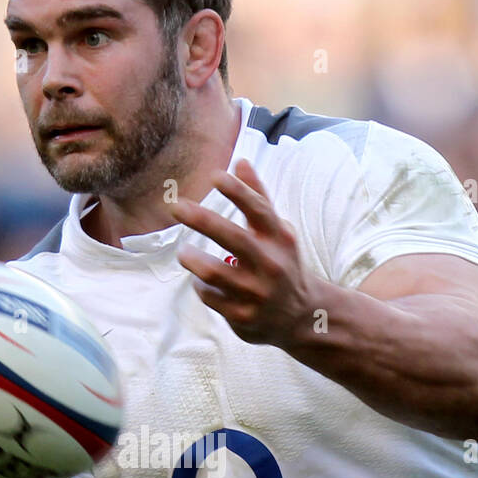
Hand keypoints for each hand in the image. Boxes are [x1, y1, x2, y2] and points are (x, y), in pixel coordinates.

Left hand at [170, 158, 319, 347]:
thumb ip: (258, 198)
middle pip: (233, 238)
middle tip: (176, 207)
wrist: (302, 316)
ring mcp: (256, 292)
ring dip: (193, 260)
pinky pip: (210, 295)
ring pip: (215, 272)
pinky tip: (202, 280)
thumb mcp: (278, 232)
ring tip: (184, 252)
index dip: (238, 192)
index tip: (216, 175)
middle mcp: (270, 264)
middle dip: (202, 220)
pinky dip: (201, 285)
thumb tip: (239, 161)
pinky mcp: (243, 315)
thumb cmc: (282, 263)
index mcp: (279, 238)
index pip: (259, 210)